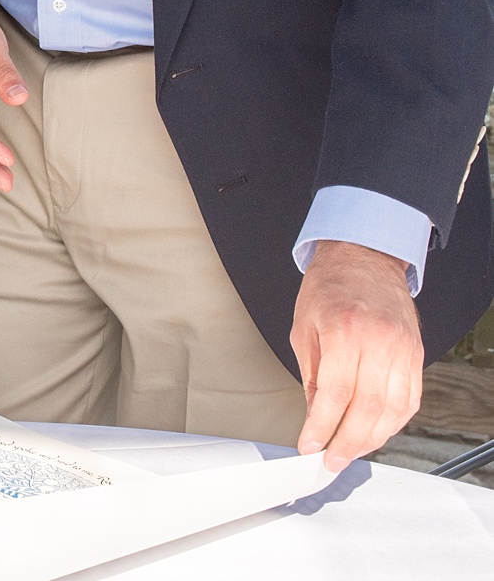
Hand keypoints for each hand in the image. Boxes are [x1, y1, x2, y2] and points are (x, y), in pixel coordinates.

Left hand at [291, 240, 423, 471]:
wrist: (365, 258)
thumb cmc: (329, 289)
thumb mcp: (303, 328)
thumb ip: (311, 375)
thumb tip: (315, 416)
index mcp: (345, 332)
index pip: (335, 394)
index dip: (321, 427)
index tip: (309, 446)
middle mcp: (379, 342)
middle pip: (367, 409)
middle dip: (347, 443)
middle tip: (330, 460)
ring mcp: (403, 350)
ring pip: (393, 410)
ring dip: (371, 439)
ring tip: (350, 451)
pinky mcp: (417, 355)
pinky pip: (410, 400)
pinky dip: (393, 423)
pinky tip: (375, 432)